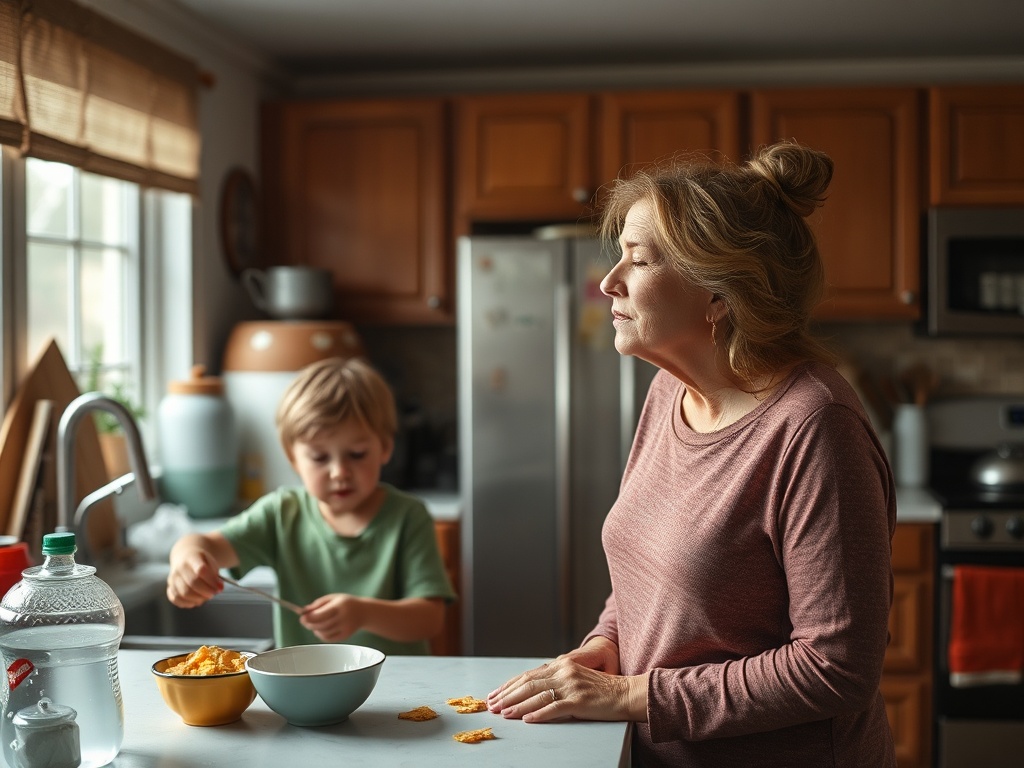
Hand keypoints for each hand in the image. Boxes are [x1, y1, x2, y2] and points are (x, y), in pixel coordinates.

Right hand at [166, 548, 222, 608]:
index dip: (211, 581)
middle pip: (192, 583)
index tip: (220, 587)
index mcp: (191, 558)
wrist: (185, 557)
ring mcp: (172, 579)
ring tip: (206, 597)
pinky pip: (176, 599)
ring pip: (184, 593)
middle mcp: (179, 568)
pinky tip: (196, 600)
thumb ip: (216, 575)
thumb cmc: (202, 562)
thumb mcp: (211, 562)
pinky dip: (187, 603)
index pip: (200, 570)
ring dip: (198, 599)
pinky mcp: (170, 588)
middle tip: (214, 593)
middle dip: (206, 591)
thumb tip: (219, 588)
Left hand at [300, 593, 364, 641]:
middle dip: (309, 624)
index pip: (321, 614)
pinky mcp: (346, 635)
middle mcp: (343, 617)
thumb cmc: (346, 603)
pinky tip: (320, 630)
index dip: (309, 617)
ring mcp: (345, 628)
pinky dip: (321, 635)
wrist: (364, 612)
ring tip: (313, 624)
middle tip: (304, 621)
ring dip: (315, 629)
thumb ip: (318, 604)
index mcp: (339, 606)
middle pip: (321, 625)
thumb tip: (304, 611)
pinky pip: (329, 638)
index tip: (301, 617)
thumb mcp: (333, 598)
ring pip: (324, 633)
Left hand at [487, 639, 644, 723]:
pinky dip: (538, 714)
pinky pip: (554, 708)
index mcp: (562, 664)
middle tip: (492, 705)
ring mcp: (571, 686)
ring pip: (537, 695)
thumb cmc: (601, 688)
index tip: (496, 694)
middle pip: (528, 683)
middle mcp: (564, 671)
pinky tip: (527, 719)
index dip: (510, 685)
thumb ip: (557, 678)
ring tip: (504, 713)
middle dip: (507, 695)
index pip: (529, 675)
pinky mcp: (579, 701)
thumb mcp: (576, 676)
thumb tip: (534, 686)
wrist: (626, 692)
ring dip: (517, 705)